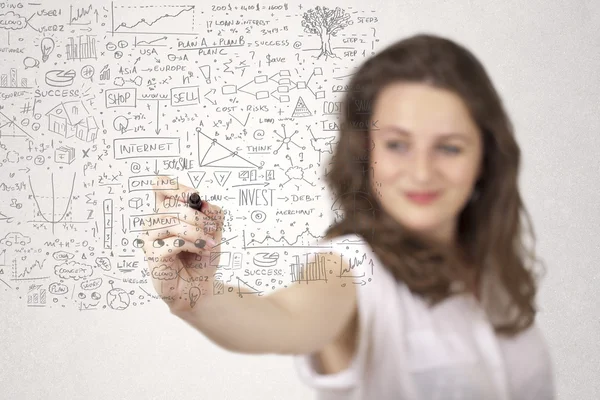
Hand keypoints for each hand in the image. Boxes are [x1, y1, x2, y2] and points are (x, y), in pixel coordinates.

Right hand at [139, 178, 223, 313]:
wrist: (199, 286)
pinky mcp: (151, 254)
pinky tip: (200, 250)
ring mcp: (150, 237)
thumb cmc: (202, 258)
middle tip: (211, 230)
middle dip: (197, 217)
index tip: (194, 197)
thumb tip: (203, 203)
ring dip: (196, 232)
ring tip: (208, 244)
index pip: (160, 184)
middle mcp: (155, 220)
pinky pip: (173, 242)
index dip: (177, 187)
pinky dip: (192, 244)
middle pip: (171, 204)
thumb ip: (213, 213)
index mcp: (167, 210)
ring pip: (173, 222)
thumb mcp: (215, 231)